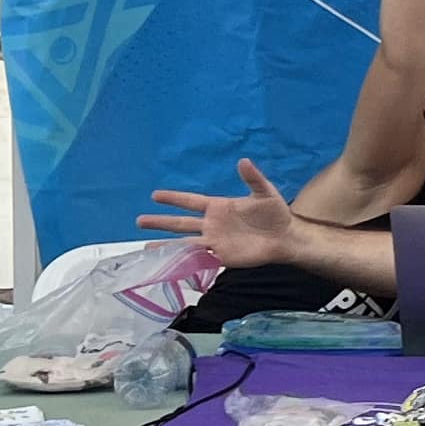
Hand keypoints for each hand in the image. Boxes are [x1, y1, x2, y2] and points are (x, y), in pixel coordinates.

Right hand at [138, 161, 304, 268]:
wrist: (285, 238)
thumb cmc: (275, 214)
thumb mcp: (265, 193)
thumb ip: (253, 178)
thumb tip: (243, 161)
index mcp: (218, 207)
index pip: (190, 202)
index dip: (173, 199)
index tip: (154, 195)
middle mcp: (211, 224)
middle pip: (180, 223)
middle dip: (160, 222)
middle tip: (139, 221)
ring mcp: (215, 242)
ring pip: (185, 244)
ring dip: (166, 246)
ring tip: (145, 248)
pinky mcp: (222, 257)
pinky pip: (200, 259)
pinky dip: (185, 261)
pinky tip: (169, 264)